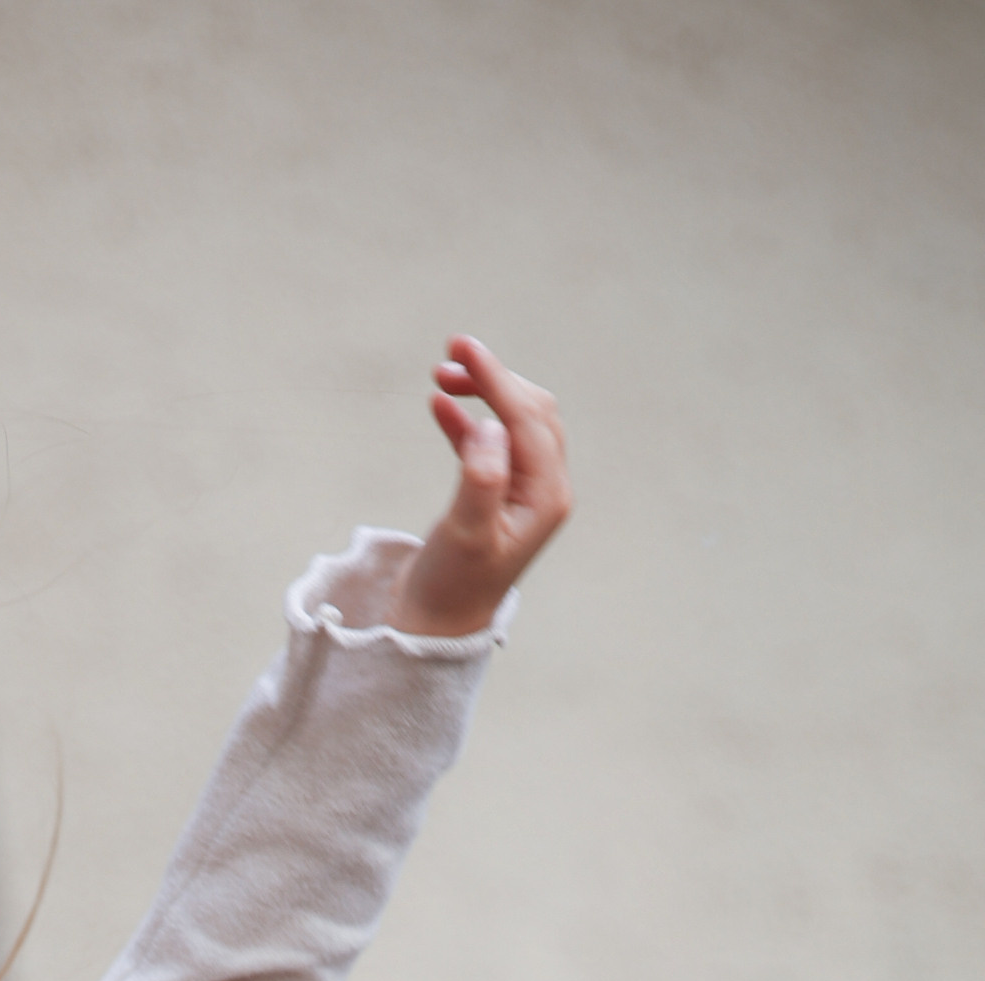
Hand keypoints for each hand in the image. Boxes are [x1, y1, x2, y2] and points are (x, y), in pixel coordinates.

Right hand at [392, 335, 570, 639]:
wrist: (436, 628)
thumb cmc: (451, 586)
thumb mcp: (466, 534)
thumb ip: (481, 478)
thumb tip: (489, 426)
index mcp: (548, 496)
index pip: (528, 419)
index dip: (496, 379)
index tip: (462, 348)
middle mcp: (545, 489)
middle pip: (530, 410)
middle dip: (492, 380)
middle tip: (448, 360)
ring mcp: (524, 492)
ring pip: (512, 422)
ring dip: (481, 395)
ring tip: (441, 379)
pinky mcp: (499, 496)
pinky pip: (490, 443)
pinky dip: (467, 421)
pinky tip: (440, 407)